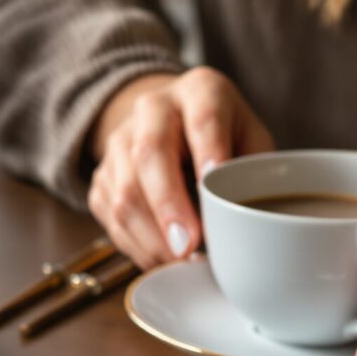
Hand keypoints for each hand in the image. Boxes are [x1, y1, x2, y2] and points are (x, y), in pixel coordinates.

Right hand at [86, 67, 273, 267]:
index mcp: (199, 92)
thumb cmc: (223, 136)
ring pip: (124, 192)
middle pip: (150, 155)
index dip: (209, 152)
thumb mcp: (251, 138)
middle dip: (168, 206)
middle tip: (187, 246)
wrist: (170, 122)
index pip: (204, 118)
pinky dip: (137, 246)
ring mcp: (119, 143)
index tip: (212, 186)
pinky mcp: (102, 177)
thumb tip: (248, 222)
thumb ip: (254, 171)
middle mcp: (152, 110)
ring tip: (180, 263)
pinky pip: (111, 217)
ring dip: (151, 237)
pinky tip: (162, 259)